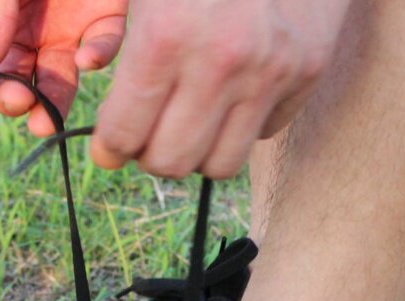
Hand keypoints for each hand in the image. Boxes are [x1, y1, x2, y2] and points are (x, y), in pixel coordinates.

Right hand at [0, 0, 126, 135]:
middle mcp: (25, 30)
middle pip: (13, 82)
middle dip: (9, 99)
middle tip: (15, 99)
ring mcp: (65, 29)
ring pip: (58, 81)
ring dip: (50, 105)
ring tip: (43, 121)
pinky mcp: (103, 18)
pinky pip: (104, 47)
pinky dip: (98, 57)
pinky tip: (87, 59)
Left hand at [91, 0, 349, 178]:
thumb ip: (114, 30)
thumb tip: (96, 82)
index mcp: (167, 35)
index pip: (125, 135)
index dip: (110, 149)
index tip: (109, 147)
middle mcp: (221, 61)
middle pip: (171, 162)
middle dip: (150, 155)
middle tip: (148, 133)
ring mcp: (271, 70)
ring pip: (220, 165)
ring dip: (197, 152)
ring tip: (188, 121)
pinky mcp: (308, 71)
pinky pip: (263, 134)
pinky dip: (241, 125)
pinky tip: (232, 93)